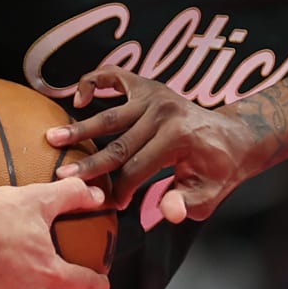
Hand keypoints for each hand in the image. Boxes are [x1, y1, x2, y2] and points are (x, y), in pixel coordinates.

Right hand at [46, 67, 258, 226]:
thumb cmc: (219, 170)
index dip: (120, 191)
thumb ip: (187, 204)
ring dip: (80, 127)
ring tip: (52, 137)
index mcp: (179, 138)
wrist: (234, 135)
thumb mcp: (210, 194)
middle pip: (119, 144)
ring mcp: (155, 95)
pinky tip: (78, 98)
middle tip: (61, 176)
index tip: (108, 205)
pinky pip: (114, 76)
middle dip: (89, 163)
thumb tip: (167, 212)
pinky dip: (93, 82)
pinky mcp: (148, 85)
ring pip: (110, 115)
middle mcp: (165, 112)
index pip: (137, 169)